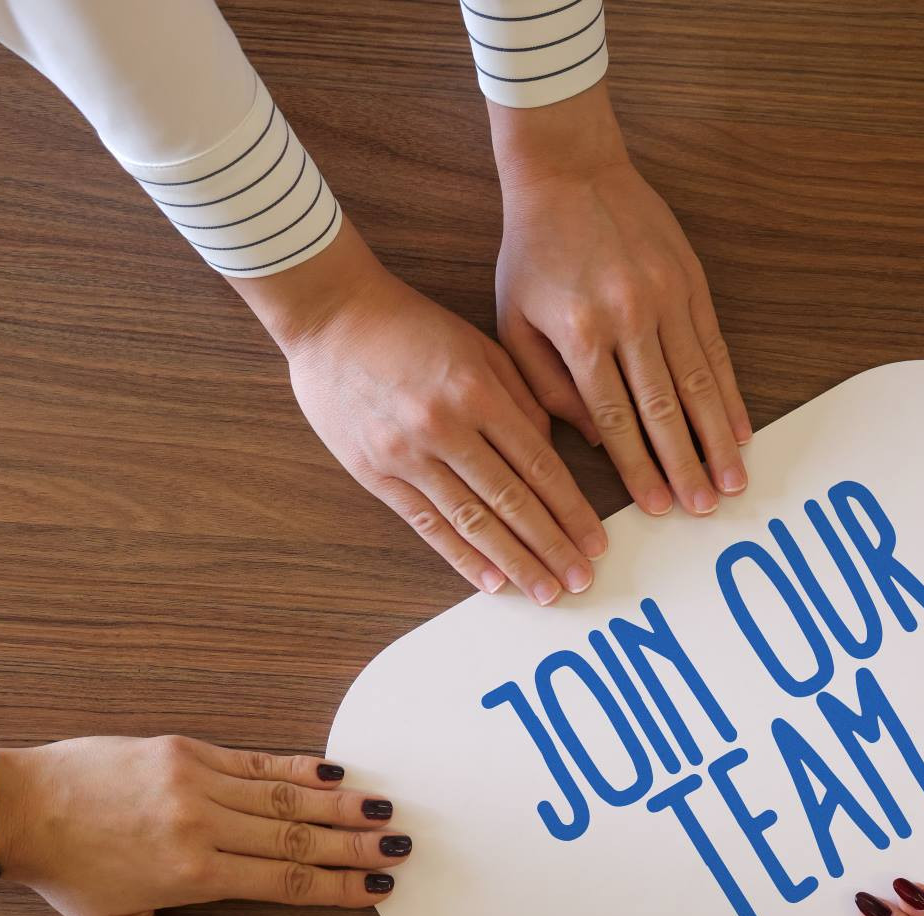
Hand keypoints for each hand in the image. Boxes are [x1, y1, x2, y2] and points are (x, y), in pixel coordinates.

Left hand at [0, 735, 407, 915]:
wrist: (19, 809)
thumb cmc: (67, 878)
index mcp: (192, 874)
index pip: (287, 881)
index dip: (339, 886)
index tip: (377, 888)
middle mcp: (202, 824)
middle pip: (299, 835)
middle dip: (356, 843)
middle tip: (400, 848)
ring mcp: (195, 780)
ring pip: (285, 794)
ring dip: (341, 803)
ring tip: (384, 810)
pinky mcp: (184, 750)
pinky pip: (255, 761)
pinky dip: (298, 768)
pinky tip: (333, 774)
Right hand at [233, 228, 606, 603]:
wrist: (329, 315)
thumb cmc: (411, 325)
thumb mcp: (481, 345)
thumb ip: (525, 398)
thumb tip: (561, 454)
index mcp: (478, 391)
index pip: (538, 466)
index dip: (571, 511)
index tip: (594, 542)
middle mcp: (445, 426)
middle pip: (511, 501)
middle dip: (551, 547)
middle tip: (581, 581)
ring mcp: (406, 453)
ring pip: (472, 520)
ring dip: (513, 562)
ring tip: (544, 592)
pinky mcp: (374, 472)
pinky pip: (427, 523)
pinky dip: (461, 556)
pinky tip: (491, 581)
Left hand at [492, 88, 749, 519]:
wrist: (569, 169)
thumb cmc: (533, 251)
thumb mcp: (514, 320)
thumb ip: (546, 385)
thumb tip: (594, 442)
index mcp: (579, 331)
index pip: (614, 416)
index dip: (637, 467)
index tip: (655, 506)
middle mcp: (628, 316)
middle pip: (663, 408)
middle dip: (685, 465)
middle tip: (704, 509)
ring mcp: (665, 297)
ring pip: (698, 383)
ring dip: (717, 438)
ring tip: (732, 481)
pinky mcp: (691, 282)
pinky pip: (715, 349)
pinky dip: (729, 394)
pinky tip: (739, 429)